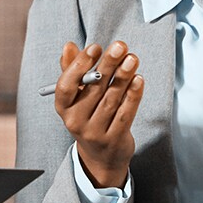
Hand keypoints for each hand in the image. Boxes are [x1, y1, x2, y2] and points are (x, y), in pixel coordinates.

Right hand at [56, 40, 142, 189]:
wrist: (101, 156)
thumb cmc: (88, 115)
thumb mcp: (76, 96)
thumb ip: (72, 70)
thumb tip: (69, 46)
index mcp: (63, 107)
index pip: (66, 85)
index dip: (79, 65)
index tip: (95, 47)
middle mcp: (76, 121)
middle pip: (93, 89)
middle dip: (108, 64)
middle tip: (120, 46)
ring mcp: (95, 132)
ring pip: (111, 100)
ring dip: (123, 76)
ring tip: (132, 59)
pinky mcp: (114, 139)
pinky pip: (125, 113)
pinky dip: (133, 95)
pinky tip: (139, 80)